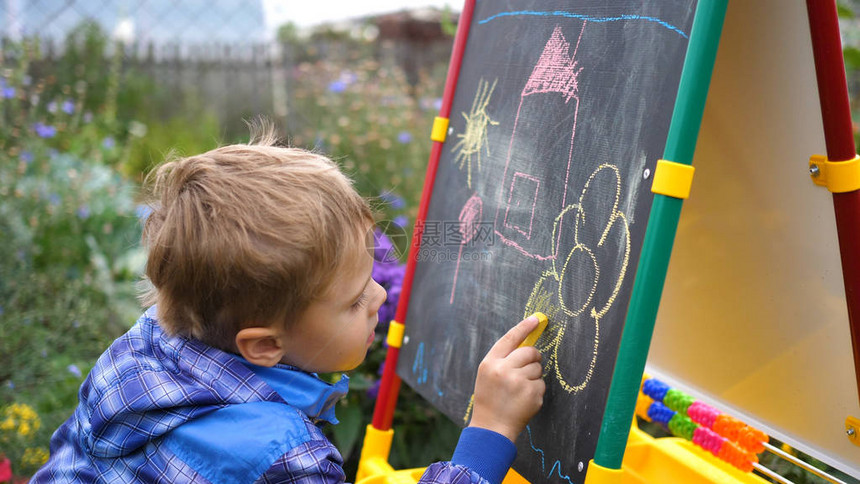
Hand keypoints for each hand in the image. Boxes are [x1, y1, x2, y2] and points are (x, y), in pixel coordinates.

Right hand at [468, 316, 544, 441]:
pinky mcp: (531, 394)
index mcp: (490, 363)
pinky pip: (541, 384)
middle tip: (527, 368)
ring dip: (533, 376)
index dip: (524, 327)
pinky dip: (536, 391)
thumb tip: (527, 344)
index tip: (537, 319)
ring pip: (538, 368)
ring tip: (519, 390)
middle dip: (533, 357)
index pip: (510, 338)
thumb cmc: (490, 399)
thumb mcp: (488, 375)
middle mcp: (504, 370)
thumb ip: (503, 359)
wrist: (492, 428)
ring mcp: (518, 382)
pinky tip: (524, 400)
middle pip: (530, 352)